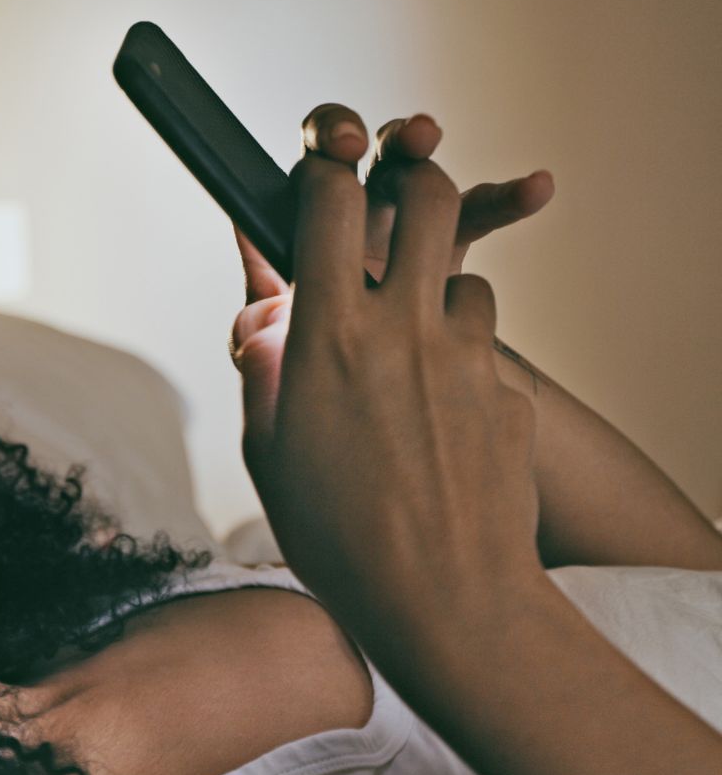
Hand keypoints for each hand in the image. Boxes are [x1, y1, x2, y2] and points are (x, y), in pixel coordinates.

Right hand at [236, 111, 543, 650]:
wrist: (443, 602)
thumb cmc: (338, 537)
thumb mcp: (267, 452)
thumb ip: (265, 373)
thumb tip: (270, 325)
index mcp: (328, 335)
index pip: (327, 202)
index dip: (318, 172)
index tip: (313, 177)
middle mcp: (402, 327)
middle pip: (425, 196)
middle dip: (408, 179)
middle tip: (391, 204)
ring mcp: (467, 356)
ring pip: (464, 277)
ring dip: (435, 292)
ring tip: (411, 347)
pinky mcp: (509, 392)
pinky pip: (485, 350)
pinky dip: (461, 361)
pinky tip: (440, 417)